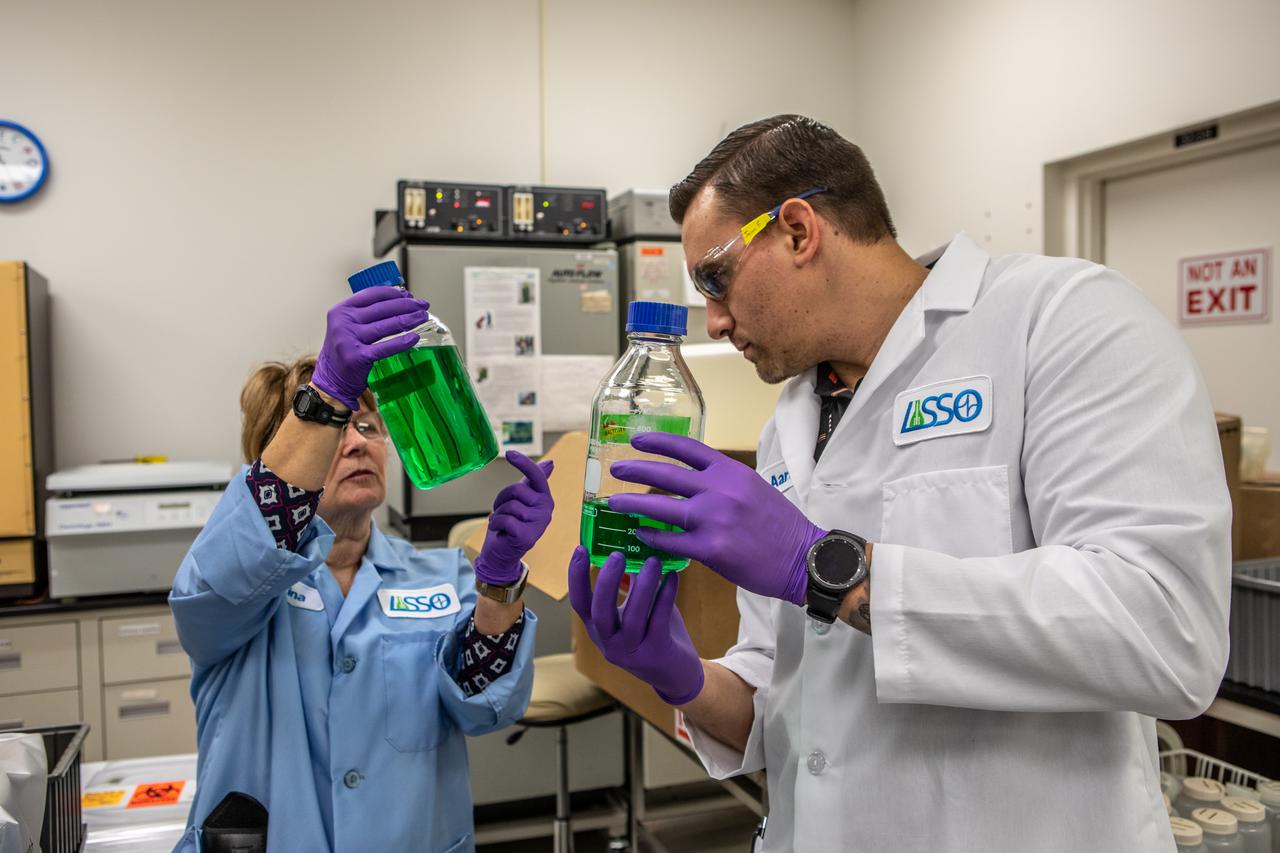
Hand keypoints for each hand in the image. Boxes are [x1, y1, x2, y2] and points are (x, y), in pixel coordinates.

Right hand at [310, 286, 429, 409]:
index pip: (371, 295)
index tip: (409, 295)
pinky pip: (385, 347)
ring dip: (408, 320)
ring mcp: (349, 340)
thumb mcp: (348, 325)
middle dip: (406, 305)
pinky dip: (402, 342)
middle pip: (381, 309)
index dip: (393, 293)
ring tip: (422, 317)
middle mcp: (343, 322)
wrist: (331, 379)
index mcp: (341, 310)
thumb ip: (367, 313)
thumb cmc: (344, 349)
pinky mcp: (358, 357)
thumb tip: (401, 299)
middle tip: (422, 305)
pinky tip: (414, 338)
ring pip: (385, 326)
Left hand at [474, 451, 554, 585]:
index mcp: (545, 497)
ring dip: (497, 514)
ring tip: (502, 523)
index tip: (509, 453)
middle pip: (517, 489)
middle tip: (501, 511)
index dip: (523, 463)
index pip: (536, 476)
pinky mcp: (528, 536)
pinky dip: (496, 524)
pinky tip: (500, 531)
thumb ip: (534, 481)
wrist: (504, 553)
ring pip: (509, 506)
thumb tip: (551, 463)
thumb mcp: (522, 499)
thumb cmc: (511, 524)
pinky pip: (505, 519)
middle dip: (501, 499)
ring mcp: (538, 523)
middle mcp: (546, 509)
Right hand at [568, 548, 703, 704]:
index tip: (580, 549)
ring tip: (652, 560)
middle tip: (617, 554)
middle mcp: (609, 642)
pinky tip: (673, 577)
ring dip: (642, 586)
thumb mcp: (636, 611)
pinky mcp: (655, 653)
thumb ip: (631, 586)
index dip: (576, 577)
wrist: (677, 674)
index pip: (579, 603)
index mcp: (599, 629)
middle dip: (606, 581)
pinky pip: (659, 620)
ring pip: (633, 617)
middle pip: (600, 612)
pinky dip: (666, 596)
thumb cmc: (655, 634)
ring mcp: (632, 651)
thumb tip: (632, 547)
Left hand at [608, 432, 824, 604]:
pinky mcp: (710, 548)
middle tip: (616, 470)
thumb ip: (722, 482)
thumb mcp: (753, 488)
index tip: (636, 440)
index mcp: (730, 471)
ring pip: (660, 507)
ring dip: (633, 504)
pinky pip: (670, 540)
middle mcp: (719, 490)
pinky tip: (640, 534)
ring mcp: (713, 519)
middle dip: (635, 470)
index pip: (686, 448)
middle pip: (665, 474)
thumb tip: (690, 482)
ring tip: (615, 503)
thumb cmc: (779, 524)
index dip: (657, 442)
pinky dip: (651, 537)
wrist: (802, 557)